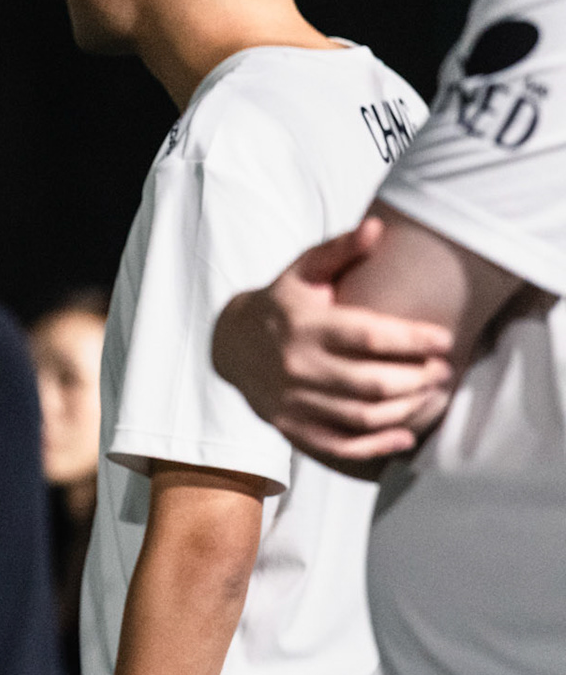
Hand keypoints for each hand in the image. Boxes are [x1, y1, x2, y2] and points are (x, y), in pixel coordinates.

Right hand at [211, 218, 455, 461]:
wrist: (229, 343)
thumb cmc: (282, 303)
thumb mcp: (303, 270)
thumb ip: (340, 250)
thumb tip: (377, 228)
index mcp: (305, 325)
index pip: (369, 337)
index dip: (413, 340)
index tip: (444, 339)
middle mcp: (298, 365)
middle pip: (372, 382)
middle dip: (418, 379)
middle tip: (443, 371)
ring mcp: (293, 400)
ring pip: (361, 416)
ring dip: (405, 410)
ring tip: (430, 396)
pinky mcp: (291, 426)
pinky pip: (338, 444)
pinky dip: (375, 446)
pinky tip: (404, 438)